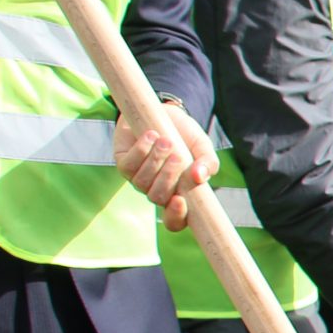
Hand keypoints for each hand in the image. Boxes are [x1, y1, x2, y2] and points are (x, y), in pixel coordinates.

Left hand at [113, 101, 216, 231]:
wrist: (163, 112)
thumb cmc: (184, 134)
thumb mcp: (202, 146)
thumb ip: (208, 162)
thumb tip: (200, 177)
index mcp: (180, 193)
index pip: (175, 221)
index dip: (176, 216)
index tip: (180, 200)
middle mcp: (157, 190)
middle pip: (158, 197)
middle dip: (168, 177)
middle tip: (177, 156)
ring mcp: (138, 179)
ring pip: (143, 182)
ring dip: (155, 161)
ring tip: (165, 140)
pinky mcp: (124, 164)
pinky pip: (129, 166)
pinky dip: (141, 150)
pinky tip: (150, 136)